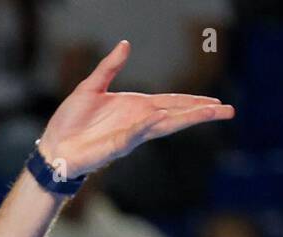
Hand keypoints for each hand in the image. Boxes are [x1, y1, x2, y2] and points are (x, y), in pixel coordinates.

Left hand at [37, 40, 234, 179]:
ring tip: (212, 112)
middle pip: (177, 115)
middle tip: (229, 111)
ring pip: (164, 126)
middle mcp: (138, 122)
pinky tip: (161, 117)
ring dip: (187, 118)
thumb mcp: (91, 87)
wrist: (53, 146)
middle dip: (202, 113)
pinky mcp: (116, 146)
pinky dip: (148, 125)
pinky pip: (136, 133)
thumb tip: (125, 44)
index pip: (171, 103)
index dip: (193, 102)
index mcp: (136, 107)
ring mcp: (130, 135)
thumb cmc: (70, 122)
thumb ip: (109, 67)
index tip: (215, 102)